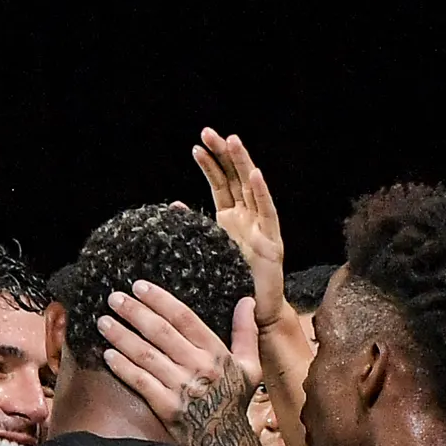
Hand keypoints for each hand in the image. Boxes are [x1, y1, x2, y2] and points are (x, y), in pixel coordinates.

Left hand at [98, 280, 256, 445]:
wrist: (226, 445)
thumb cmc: (234, 401)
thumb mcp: (249, 366)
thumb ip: (246, 332)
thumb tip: (247, 300)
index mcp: (216, 353)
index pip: (184, 318)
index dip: (159, 300)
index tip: (139, 286)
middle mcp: (199, 367)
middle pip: (161, 332)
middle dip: (134, 312)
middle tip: (113, 298)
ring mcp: (182, 388)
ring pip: (146, 355)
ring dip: (122, 336)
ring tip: (103, 322)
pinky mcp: (167, 408)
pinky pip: (141, 382)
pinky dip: (123, 367)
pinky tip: (107, 354)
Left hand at [192, 127, 287, 326]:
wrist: (251, 313)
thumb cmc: (229, 284)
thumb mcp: (205, 251)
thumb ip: (193, 228)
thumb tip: (173, 205)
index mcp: (230, 220)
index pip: (220, 184)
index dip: (210, 165)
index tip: (196, 146)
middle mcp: (247, 218)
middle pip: (235, 178)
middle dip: (224, 154)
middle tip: (210, 132)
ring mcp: (261, 227)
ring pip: (251, 188)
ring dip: (242, 163)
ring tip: (232, 140)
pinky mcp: (272, 241)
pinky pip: (267, 212)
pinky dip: (261, 192)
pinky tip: (254, 174)